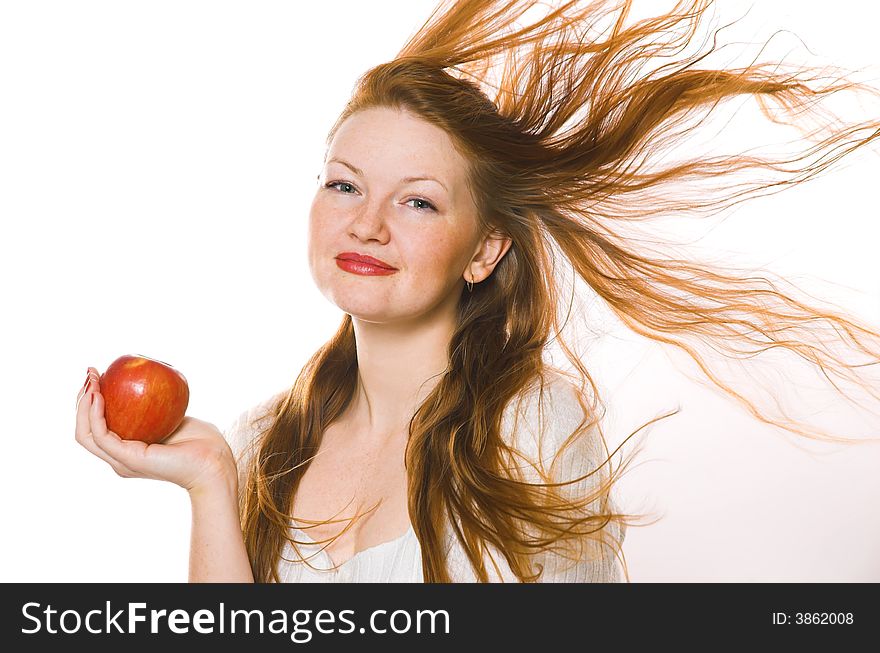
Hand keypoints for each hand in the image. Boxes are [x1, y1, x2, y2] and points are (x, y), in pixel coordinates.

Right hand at [75, 367, 236, 493]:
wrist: (215, 462)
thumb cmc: (202, 441)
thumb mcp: (173, 417)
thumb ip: (157, 406)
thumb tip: (147, 382)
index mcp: (128, 450)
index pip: (97, 426)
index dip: (91, 401)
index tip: (98, 374)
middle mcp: (119, 458)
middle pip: (85, 429)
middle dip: (82, 399)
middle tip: (90, 373)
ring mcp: (121, 460)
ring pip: (86, 433)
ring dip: (83, 404)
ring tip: (91, 380)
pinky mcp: (127, 459)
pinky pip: (102, 435)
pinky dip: (95, 414)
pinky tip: (99, 395)